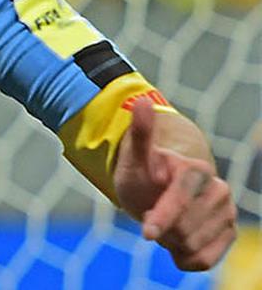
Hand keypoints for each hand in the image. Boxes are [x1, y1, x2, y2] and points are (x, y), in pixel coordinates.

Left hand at [114, 98, 236, 270]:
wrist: (159, 190)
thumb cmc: (144, 173)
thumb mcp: (134, 157)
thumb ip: (140, 133)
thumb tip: (142, 101)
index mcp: (196, 170)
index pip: (182, 197)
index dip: (163, 216)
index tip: (146, 233)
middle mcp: (218, 190)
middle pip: (185, 228)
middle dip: (161, 228)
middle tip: (151, 213)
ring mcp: (226, 213)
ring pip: (193, 245)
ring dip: (170, 241)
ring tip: (164, 223)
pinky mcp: (229, 234)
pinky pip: (203, 260)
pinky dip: (183, 258)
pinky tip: (175, 243)